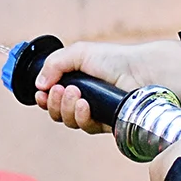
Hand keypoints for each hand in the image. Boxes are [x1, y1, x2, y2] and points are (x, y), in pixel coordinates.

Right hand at [35, 40, 180, 133]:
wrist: (141, 70)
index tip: (41, 93)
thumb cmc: (115, 59)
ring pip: (69, 122)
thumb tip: (39, 84)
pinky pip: (86, 128)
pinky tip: (84, 105)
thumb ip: (54, 64)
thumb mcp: (79, 53)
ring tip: (75, 94)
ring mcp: (94, 113)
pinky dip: (81, 117)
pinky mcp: (106, 124)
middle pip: (57, 112)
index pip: (52, 97)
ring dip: (66, 108)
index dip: (44, 98)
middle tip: (60, 90)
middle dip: (54, 103)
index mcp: (75, 83)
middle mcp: (83, 99)